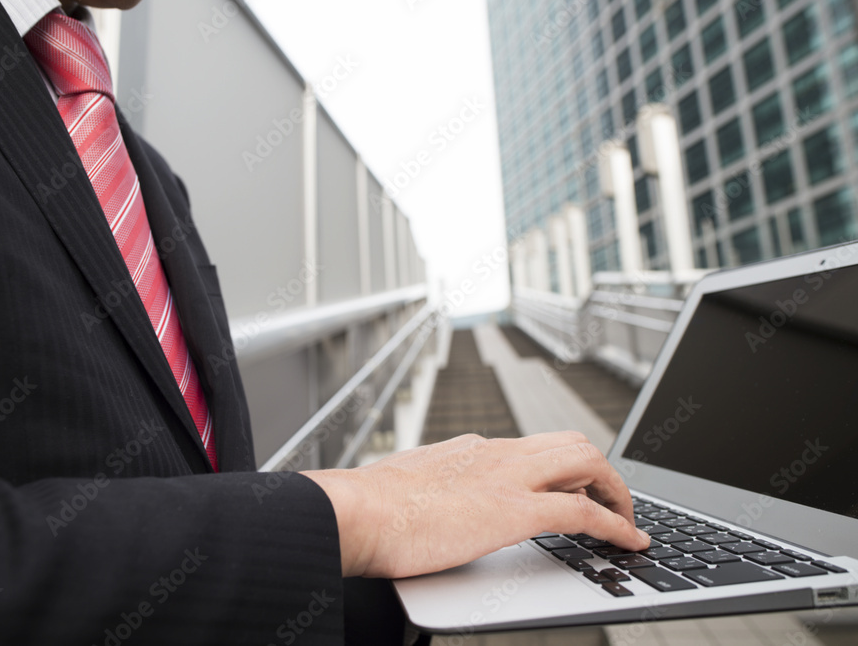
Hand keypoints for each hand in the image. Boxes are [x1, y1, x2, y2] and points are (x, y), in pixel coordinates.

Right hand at [302, 431, 650, 578]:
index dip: (566, 468)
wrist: (355, 512)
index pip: (535, 448)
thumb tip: (426, 505)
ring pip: (586, 462)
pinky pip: (584, 511)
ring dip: (617, 492)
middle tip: (613, 503)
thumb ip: (429, 490)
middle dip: (602, 472)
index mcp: (472, 449)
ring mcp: (509, 478)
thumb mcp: (407, 488)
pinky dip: (616, 525)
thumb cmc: (367, 509)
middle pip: (572, 444)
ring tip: (629, 521)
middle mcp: (497, 453)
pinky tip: (630, 540)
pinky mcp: (514, 510)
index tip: (575, 487)